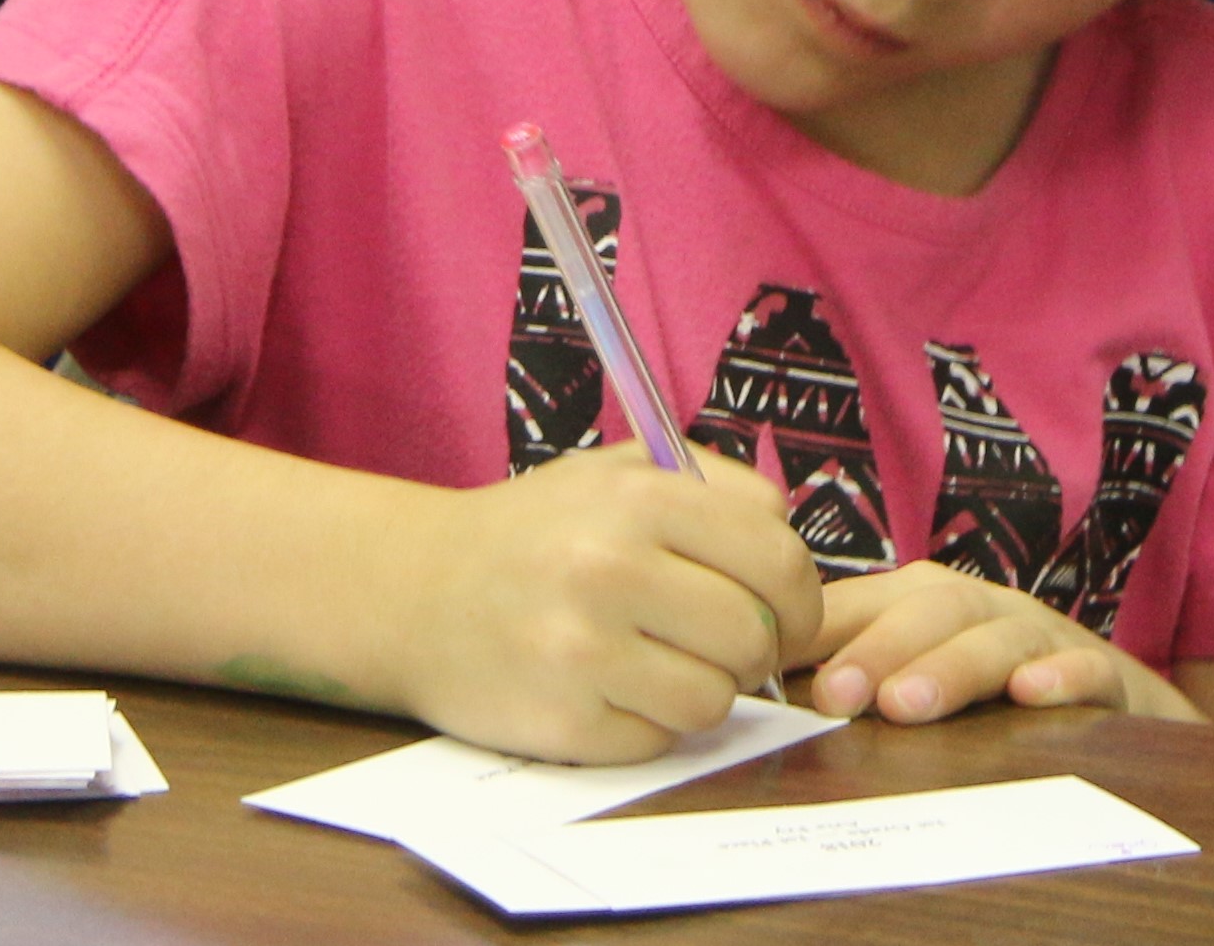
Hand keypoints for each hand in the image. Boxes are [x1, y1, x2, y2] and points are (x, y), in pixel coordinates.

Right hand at [387, 442, 822, 764]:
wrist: (414, 589)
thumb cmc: (536, 531)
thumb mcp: (617, 473)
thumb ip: (712, 489)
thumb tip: (788, 545)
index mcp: (640, 497)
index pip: (777, 558)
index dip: (799, 596)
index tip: (786, 611)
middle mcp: (612, 568)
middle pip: (754, 634)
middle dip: (757, 648)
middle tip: (729, 645)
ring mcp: (583, 650)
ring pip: (713, 699)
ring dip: (702, 688)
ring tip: (660, 661)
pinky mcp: (561, 722)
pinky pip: (658, 740)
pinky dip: (649, 723)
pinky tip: (611, 688)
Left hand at [803, 561, 1201, 727]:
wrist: (1110, 698)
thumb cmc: (987, 690)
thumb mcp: (916, 674)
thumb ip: (847, 677)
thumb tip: (753, 697)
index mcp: (922, 603)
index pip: (862, 604)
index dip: (817, 635)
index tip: (768, 673)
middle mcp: (979, 607)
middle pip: (928, 609)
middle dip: (879, 650)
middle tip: (835, 696)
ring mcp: (1041, 637)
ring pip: (996, 638)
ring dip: (951, 668)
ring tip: (907, 707)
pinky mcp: (1103, 674)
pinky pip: (1086, 668)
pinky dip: (1061, 677)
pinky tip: (1031, 695)